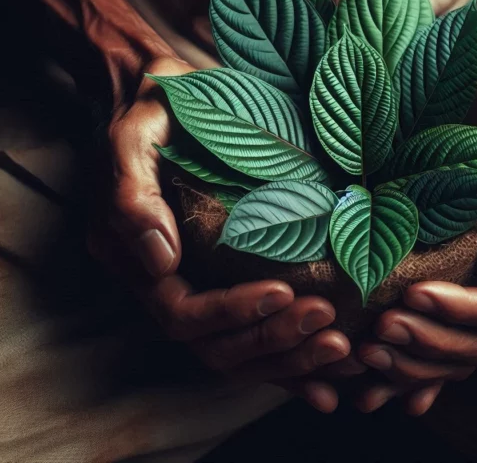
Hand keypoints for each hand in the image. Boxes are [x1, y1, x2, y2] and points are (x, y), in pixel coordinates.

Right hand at [103, 57, 353, 411]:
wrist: (161, 93)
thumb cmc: (149, 111)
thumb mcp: (132, 139)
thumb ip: (134, 196)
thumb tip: (161, 259)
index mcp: (137, 261)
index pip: (182, 313)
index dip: (232, 312)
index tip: (285, 292)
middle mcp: (166, 285)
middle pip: (217, 345)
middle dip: (273, 341)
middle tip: (330, 327)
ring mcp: (199, 287)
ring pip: (242, 350)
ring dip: (291, 359)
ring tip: (343, 352)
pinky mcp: (229, 282)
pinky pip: (259, 334)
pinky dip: (293, 363)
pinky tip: (333, 383)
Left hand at [355, 60, 476, 414]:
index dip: (457, 312)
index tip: (408, 296)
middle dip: (429, 344)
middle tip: (375, 335)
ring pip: (458, 348)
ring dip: (415, 362)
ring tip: (367, 355)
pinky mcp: (458, 271)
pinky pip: (439, 332)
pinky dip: (412, 361)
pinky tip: (378, 375)